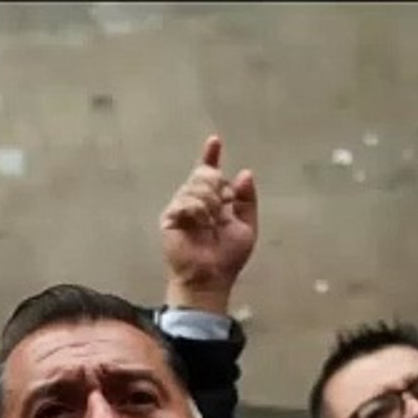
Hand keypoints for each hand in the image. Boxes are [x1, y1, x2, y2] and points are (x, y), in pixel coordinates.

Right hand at [160, 135, 257, 314]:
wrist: (211, 277)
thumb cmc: (227, 259)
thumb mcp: (246, 227)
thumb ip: (247, 200)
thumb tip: (245, 173)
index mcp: (213, 202)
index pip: (210, 173)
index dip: (211, 156)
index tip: (215, 141)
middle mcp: (195, 202)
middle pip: (205, 174)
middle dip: (218, 186)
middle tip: (223, 208)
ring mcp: (181, 208)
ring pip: (197, 184)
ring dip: (211, 202)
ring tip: (211, 223)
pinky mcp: (170, 217)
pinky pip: (186, 200)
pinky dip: (198, 210)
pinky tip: (200, 224)